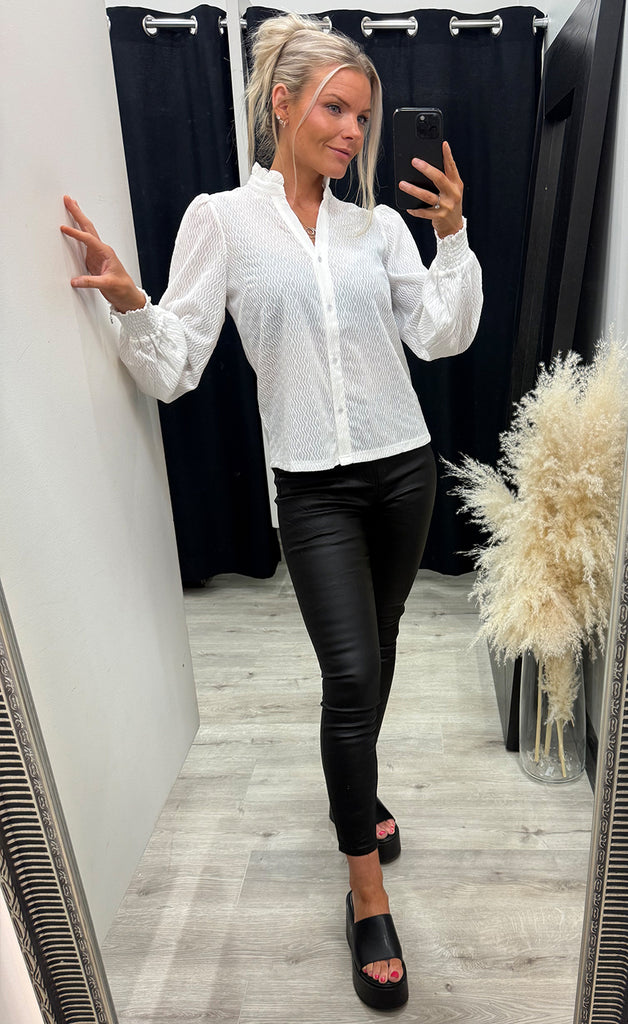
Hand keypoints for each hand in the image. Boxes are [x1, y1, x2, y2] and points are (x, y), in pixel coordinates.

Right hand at [60, 196, 144, 312]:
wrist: (128, 296)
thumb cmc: (123, 288)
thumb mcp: (107, 285)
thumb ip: (91, 282)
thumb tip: (75, 280)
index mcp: (106, 252)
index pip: (88, 239)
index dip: (76, 234)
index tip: (64, 228)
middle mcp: (101, 251)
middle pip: (88, 227)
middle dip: (78, 213)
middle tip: (68, 200)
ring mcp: (97, 255)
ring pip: (86, 232)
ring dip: (78, 219)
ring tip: (71, 206)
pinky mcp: (93, 261)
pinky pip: (83, 244)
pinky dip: (76, 234)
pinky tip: (72, 229)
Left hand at [398, 141, 463, 237]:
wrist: (454, 227)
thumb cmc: (450, 204)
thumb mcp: (451, 190)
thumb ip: (444, 179)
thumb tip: (425, 166)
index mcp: (456, 184)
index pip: (452, 167)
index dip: (448, 155)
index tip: (443, 144)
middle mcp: (453, 193)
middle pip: (439, 178)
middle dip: (426, 169)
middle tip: (414, 161)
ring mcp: (446, 205)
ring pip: (427, 195)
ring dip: (413, 189)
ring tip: (402, 184)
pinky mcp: (439, 216)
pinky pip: (424, 212)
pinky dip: (415, 210)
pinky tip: (408, 207)